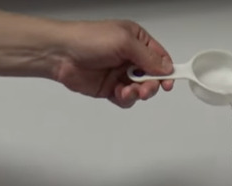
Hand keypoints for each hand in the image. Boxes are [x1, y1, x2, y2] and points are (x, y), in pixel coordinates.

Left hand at [53, 20, 174, 107]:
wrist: (61, 54)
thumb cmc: (89, 40)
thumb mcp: (124, 42)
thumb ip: (148, 57)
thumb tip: (166, 68)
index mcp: (137, 41)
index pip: (160, 57)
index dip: (167, 70)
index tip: (169, 82)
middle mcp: (130, 58)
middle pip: (153, 77)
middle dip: (152, 85)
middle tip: (145, 88)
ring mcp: (120, 74)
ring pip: (140, 90)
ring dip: (138, 93)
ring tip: (129, 91)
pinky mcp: (110, 89)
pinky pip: (126, 99)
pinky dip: (126, 99)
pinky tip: (119, 94)